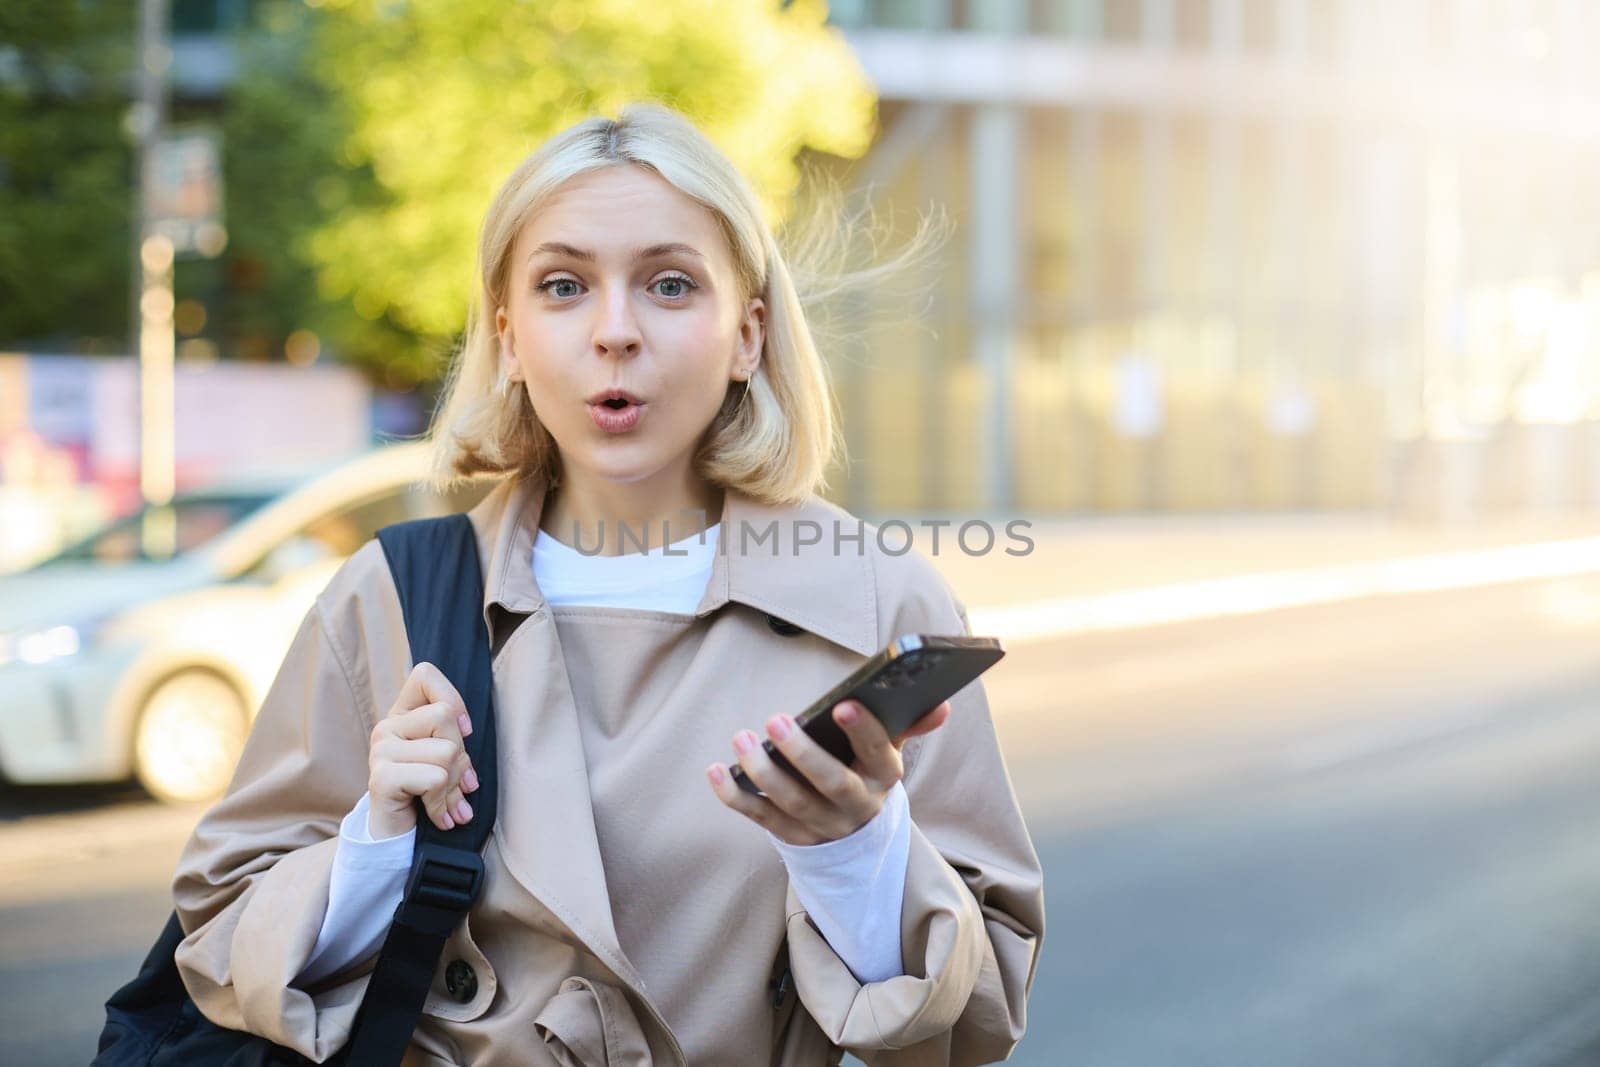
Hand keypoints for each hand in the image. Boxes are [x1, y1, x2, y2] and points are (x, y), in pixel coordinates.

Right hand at [366, 661, 479, 838]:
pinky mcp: (382, 778)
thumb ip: (452, 735)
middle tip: (459, 784)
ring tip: (449, 804)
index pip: (424, 675)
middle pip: (445, 716)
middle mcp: (387, 727)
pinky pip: (435, 779)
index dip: (453, 698)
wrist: (396, 838)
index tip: (463, 730)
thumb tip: (467, 731)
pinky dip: (443, 803)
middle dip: (462, 756)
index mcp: (402, 714)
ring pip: (446, 752)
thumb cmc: (426, 793)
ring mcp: (381, 751)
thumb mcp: (443, 758)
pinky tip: (439, 817)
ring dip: (455, 785)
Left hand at [706, 699, 950, 845]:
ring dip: (763, 773)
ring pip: (793, 804)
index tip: (842, 704)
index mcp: (885, 776)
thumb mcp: (888, 747)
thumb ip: (909, 722)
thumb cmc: (866, 768)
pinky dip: (735, 798)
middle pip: (832, 784)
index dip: (863, 731)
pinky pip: (762, 819)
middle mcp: (858, 806)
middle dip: (803, 754)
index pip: (880, 753)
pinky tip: (715, 771)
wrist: (857, 831)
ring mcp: (825, 827)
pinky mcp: (794, 838)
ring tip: (741, 739)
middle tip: (773, 720)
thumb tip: (941, 703)